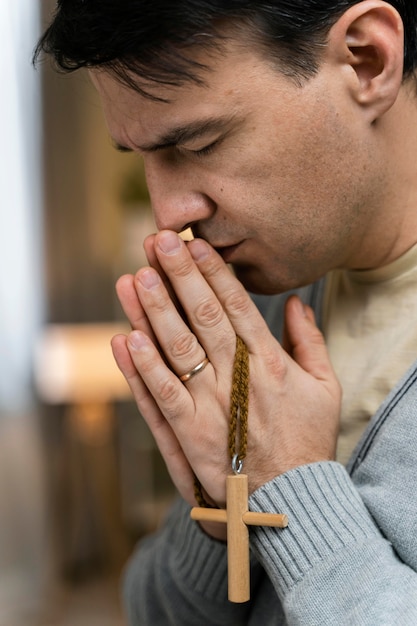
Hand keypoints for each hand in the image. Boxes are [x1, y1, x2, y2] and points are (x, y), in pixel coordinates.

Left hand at [111, 230, 340, 511]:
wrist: (292, 501)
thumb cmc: (308, 440)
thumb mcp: (325, 386)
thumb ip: (310, 340)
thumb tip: (298, 301)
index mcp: (269, 363)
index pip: (236, 306)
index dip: (212, 272)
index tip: (195, 244)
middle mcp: (236, 378)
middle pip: (201, 317)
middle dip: (178, 276)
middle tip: (158, 242)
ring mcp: (209, 406)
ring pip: (175, 349)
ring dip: (153, 311)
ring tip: (133, 278)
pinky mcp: (189, 434)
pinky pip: (160, 396)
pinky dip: (141, 367)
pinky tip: (125, 338)